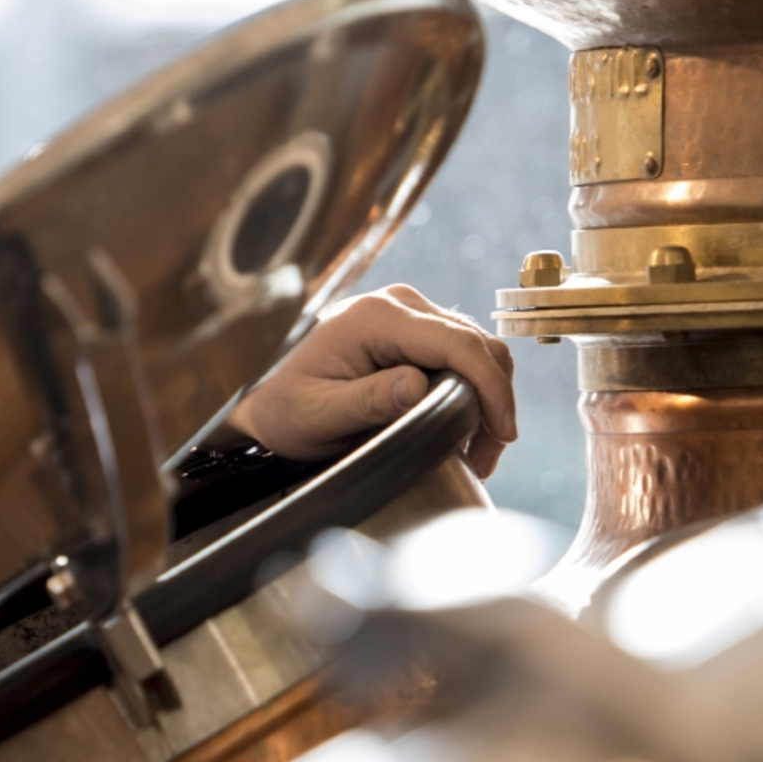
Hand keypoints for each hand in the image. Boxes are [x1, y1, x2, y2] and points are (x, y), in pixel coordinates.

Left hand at [221, 285, 518, 478]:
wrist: (260, 397)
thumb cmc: (281, 406)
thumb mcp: (317, 415)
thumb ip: (367, 400)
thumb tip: (418, 386)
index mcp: (376, 317)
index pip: (459, 344)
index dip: (491, 389)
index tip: (502, 434)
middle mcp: (398, 304)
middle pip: (477, 344)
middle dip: (493, 402)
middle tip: (483, 458)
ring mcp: (407, 313)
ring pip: (475, 349)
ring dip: (485, 399)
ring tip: (472, 451)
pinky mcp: (410, 330)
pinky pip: (458, 354)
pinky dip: (470, 390)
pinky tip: (459, 428)